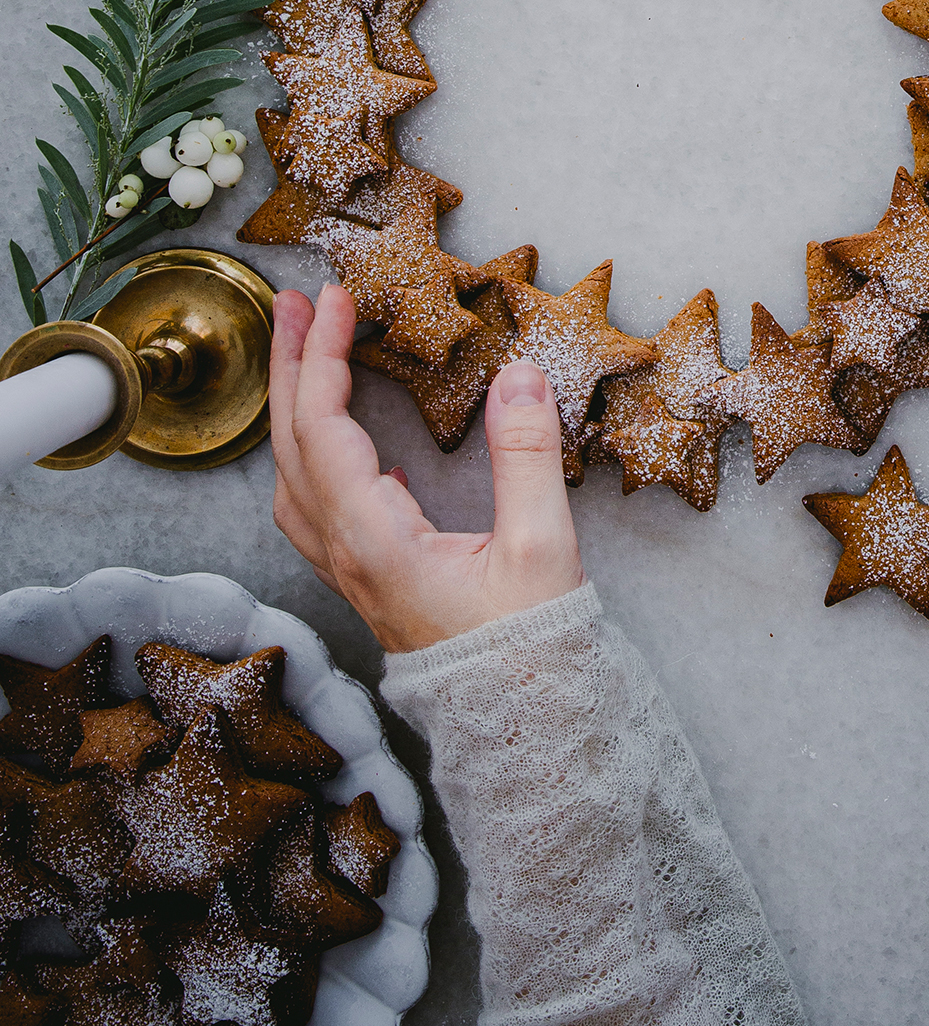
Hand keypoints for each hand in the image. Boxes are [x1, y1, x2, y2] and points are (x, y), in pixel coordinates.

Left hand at [269, 283, 583, 650]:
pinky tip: (350, 445)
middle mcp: (345, 552)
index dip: (322, 354)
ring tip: (308, 356)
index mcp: (374, 538)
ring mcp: (349, 570)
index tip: (335, 298)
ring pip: (293, 476)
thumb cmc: (527, 649)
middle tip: (294, 303)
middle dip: (289, 365)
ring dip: (294, 409)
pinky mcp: (366, 580)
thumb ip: (526, 457)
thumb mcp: (542, 548)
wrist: (519, 727)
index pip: (324, 427)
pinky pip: (314, 506)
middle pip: (290, 444)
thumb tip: (519, 375)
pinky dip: (315, 456)